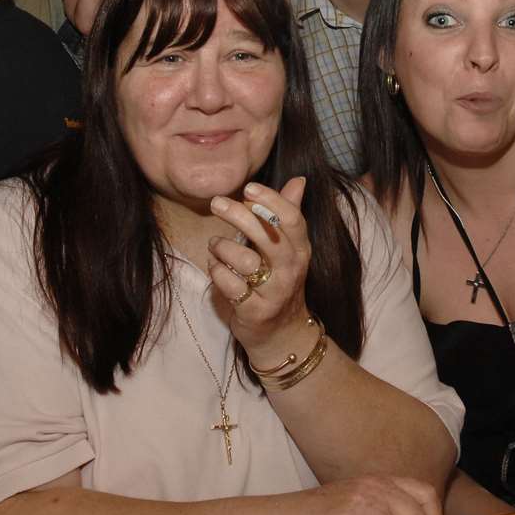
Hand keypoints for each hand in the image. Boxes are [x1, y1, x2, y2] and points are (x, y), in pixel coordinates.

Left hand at [206, 177, 310, 353]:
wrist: (283, 334)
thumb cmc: (280, 282)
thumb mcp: (290, 250)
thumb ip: (289, 214)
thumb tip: (298, 180)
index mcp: (299, 250)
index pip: (292, 220)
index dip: (271, 201)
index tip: (248, 188)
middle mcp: (291, 270)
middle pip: (267, 236)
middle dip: (238, 215)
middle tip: (216, 203)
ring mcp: (274, 292)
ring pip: (244, 261)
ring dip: (222, 247)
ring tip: (215, 244)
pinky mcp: (255, 311)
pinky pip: (230, 285)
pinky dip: (217, 271)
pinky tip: (215, 266)